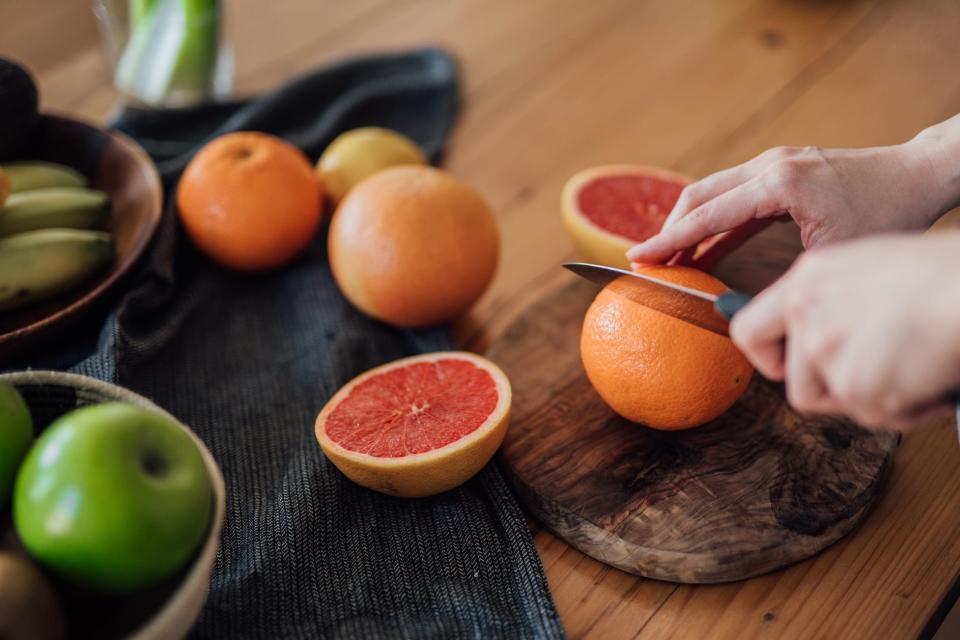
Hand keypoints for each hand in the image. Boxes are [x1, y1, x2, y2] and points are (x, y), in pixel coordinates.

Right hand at [626, 139, 955, 264]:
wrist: (916, 174)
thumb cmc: (885, 213)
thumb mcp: (831, 255)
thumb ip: (782, 278)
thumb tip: (745, 310)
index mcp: (779, 183)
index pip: (707, 213)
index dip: (669, 240)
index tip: (638, 258)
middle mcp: (770, 165)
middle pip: (699, 194)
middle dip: (669, 230)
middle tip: (647, 262)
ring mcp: (775, 162)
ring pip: (713, 192)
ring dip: (689, 225)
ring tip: (670, 260)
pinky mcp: (781, 170)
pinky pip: (734, 196)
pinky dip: (714, 221)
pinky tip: (704, 249)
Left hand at [730, 232, 959, 430]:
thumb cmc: (945, 273)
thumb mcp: (872, 267)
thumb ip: (834, 298)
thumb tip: (819, 330)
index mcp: (808, 279)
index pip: (748, 330)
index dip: (767, 358)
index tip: (786, 368)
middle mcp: (806, 312)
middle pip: (797, 383)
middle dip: (837, 390)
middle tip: (880, 375)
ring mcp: (824, 349)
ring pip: (837, 402)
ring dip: (875, 398)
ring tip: (914, 370)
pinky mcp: (852, 382)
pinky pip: (874, 416)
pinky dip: (906, 410)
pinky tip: (930, 381)